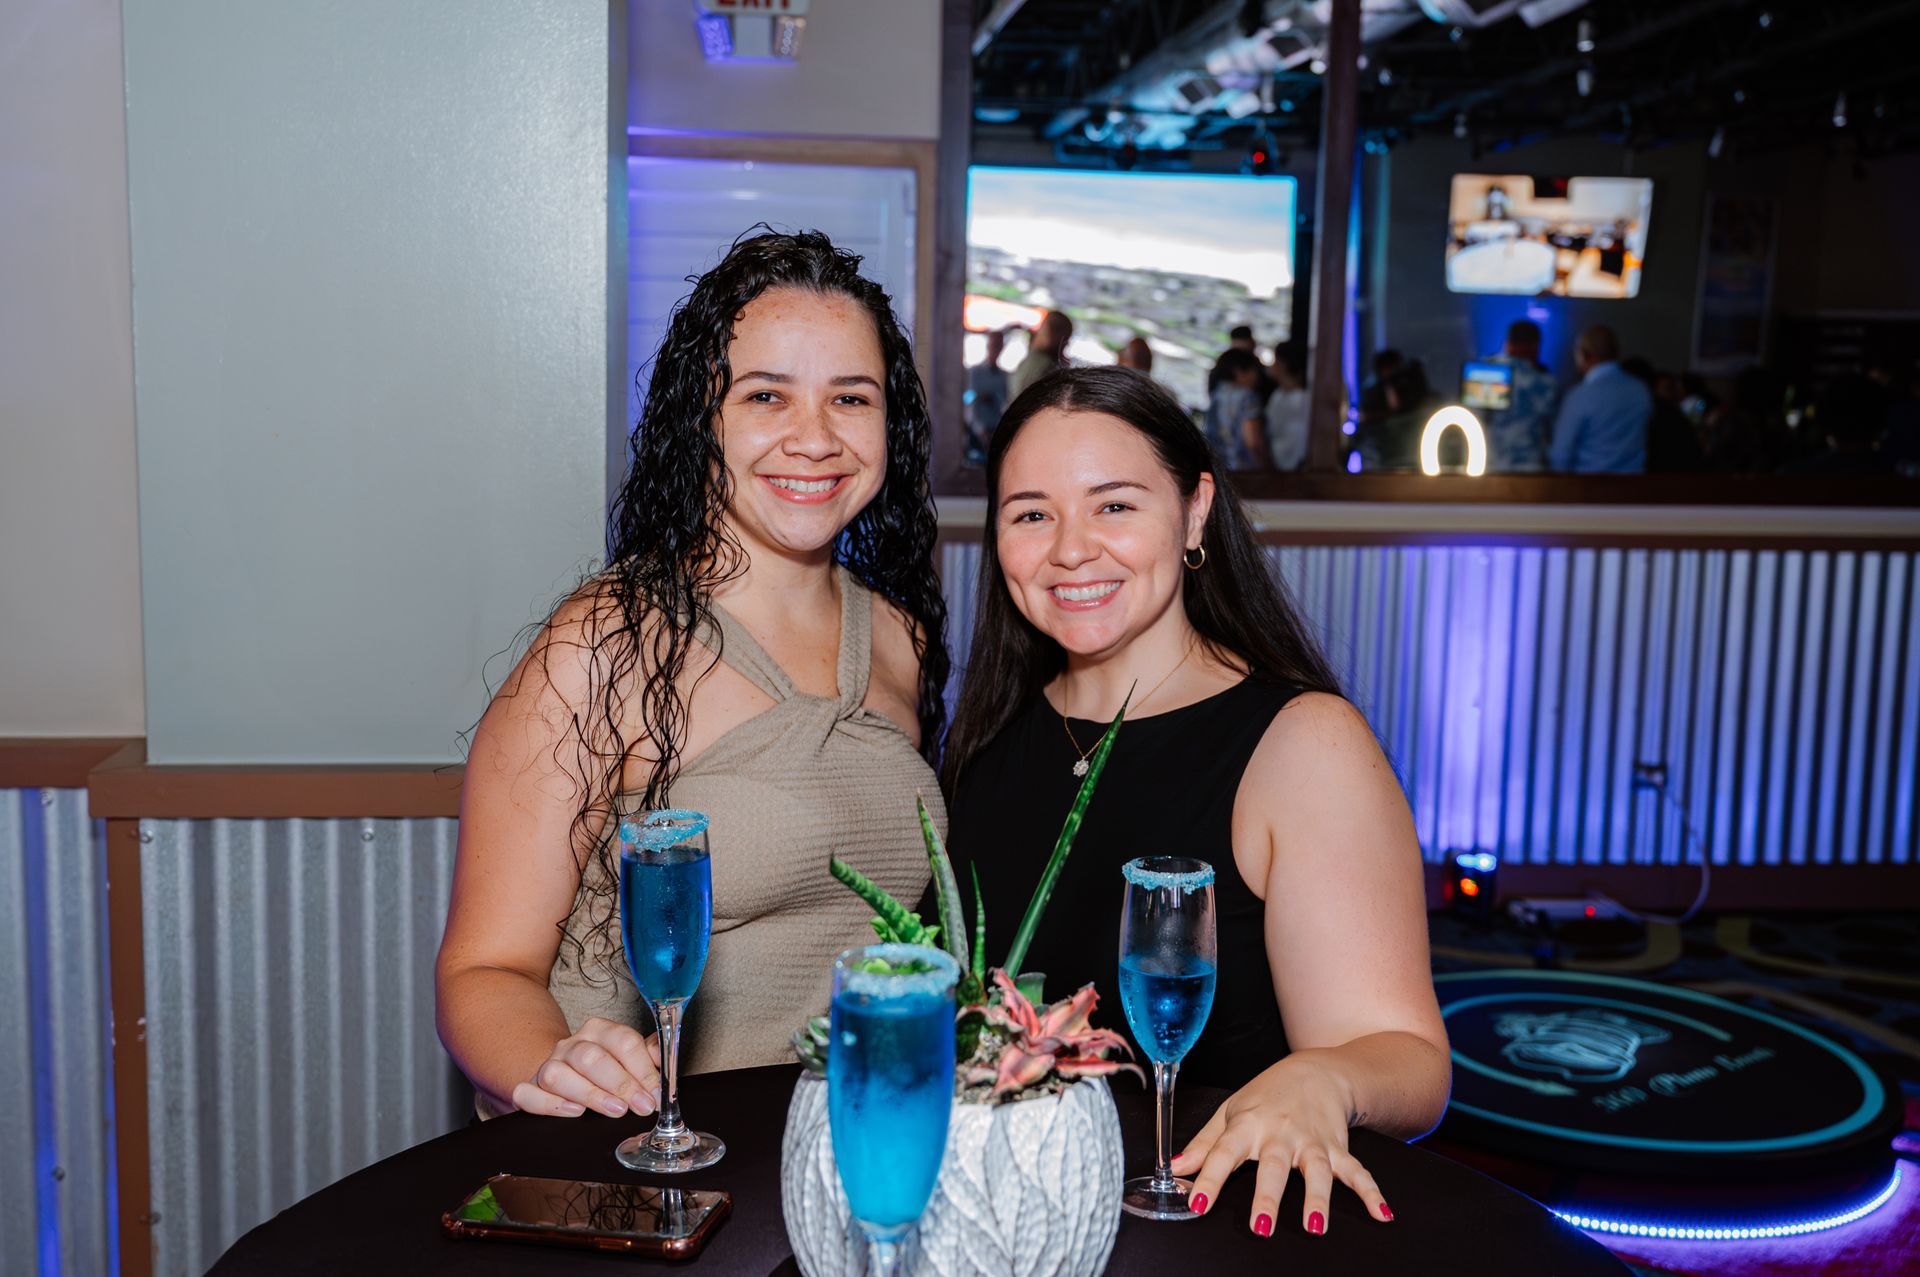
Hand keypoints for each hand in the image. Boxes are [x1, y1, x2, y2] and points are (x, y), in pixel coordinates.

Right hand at [511, 1017, 661, 1118]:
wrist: (569, 1073)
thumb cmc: (607, 1069)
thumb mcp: (631, 1058)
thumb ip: (649, 1056)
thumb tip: (664, 1057)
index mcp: (599, 1031)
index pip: (623, 1041)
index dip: (643, 1069)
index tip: (656, 1094)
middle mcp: (572, 1044)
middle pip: (592, 1057)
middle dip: (621, 1084)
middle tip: (640, 1105)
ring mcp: (549, 1065)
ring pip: (559, 1075)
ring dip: (590, 1094)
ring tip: (614, 1110)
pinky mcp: (530, 1086)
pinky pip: (527, 1094)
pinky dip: (549, 1104)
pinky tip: (573, 1112)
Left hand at [1171, 1052, 1391, 1236]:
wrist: (1316, 1070)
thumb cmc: (1268, 1095)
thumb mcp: (1231, 1111)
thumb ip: (1204, 1143)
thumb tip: (1174, 1167)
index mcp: (1248, 1125)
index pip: (1223, 1152)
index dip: (1208, 1177)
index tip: (1197, 1202)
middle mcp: (1281, 1134)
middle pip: (1274, 1166)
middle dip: (1268, 1195)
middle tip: (1261, 1225)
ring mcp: (1313, 1142)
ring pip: (1317, 1170)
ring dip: (1317, 1199)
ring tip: (1315, 1227)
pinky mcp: (1338, 1148)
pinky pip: (1357, 1172)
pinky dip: (1371, 1192)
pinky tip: (1382, 1213)